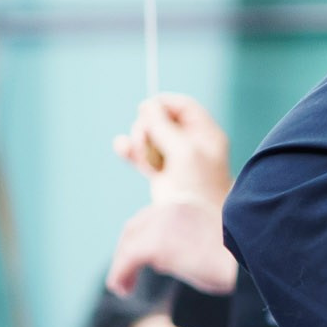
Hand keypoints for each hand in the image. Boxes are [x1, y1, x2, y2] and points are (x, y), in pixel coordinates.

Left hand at [107, 197, 236, 295]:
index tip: (142, 259)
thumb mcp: (213, 242)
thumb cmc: (242, 259)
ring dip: (122, 266)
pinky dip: (120, 274)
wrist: (254, 258)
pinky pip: (128, 260)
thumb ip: (187, 243)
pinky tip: (121, 289)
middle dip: (126, 251)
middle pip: (135, 227)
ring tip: (122, 287)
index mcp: (186, 203)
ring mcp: (163, 222)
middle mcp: (171, 205)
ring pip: (129, 244)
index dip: (141, 238)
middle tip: (125, 276)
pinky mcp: (156, 243)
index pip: (152, 217)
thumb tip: (164, 262)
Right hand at [115, 93, 232, 205]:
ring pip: (149, 136)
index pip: (182, 106)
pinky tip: (122, 148)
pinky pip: (141, 153)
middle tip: (145, 140)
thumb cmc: (197, 185)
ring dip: (140, 141)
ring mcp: (174, 157)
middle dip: (147, 126)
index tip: (146, 109)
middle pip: (161, 119)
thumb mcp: (184, 150)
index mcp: (205, 133)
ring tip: (143, 157)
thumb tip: (147, 105)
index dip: (163, 104)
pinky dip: (131, 150)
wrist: (195, 221)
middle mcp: (191, 142)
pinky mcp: (159, 171)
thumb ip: (164, 125)